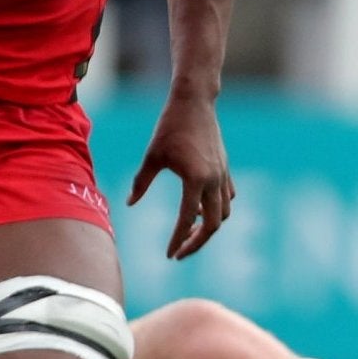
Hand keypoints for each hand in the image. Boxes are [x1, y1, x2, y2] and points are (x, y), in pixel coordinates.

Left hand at [127, 93, 233, 259]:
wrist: (194, 103)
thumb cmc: (169, 128)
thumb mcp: (152, 157)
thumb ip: (141, 183)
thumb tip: (130, 204)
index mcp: (196, 179)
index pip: (187, 219)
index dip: (177, 240)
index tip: (169, 255)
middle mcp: (214, 180)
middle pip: (214, 224)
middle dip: (196, 242)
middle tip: (179, 253)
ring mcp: (223, 175)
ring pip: (224, 213)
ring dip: (209, 227)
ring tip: (188, 233)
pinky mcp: (225, 169)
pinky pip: (227, 197)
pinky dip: (217, 209)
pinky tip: (201, 209)